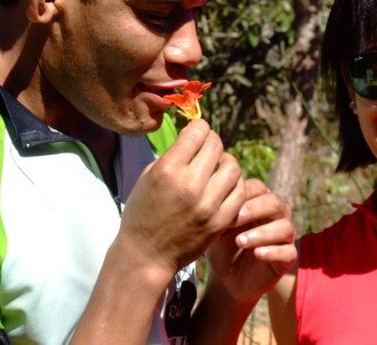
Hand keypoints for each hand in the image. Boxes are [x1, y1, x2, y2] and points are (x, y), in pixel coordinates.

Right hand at [116, 119, 246, 284]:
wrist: (146, 254)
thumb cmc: (142, 213)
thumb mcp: (147, 177)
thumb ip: (171, 156)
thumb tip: (191, 138)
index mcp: (168, 170)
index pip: (197, 131)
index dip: (198, 126)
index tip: (196, 131)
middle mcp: (190, 184)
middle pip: (216, 145)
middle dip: (211, 140)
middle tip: (207, 146)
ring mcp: (208, 204)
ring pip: (233, 167)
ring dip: (226, 161)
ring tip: (217, 166)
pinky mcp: (220, 221)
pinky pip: (239, 192)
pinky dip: (234, 184)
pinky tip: (223, 186)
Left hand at [206, 178, 296, 302]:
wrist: (225, 277)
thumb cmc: (221, 245)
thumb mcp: (217, 227)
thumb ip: (220, 210)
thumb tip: (215, 193)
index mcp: (258, 203)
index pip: (258, 187)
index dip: (242, 194)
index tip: (222, 205)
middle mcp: (275, 217)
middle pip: (275, 203)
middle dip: (253, 209)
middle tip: (232, 221)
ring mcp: (283, 237)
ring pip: (285, 227)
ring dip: (262, 233)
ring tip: (240, 242)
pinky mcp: (287, 258)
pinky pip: (289, 252)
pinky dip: (273, 251)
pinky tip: (257, 254)